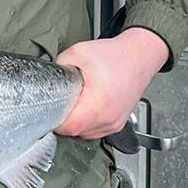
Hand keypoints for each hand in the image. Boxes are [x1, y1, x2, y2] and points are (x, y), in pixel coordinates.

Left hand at [54, 28, 169, 139]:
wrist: (139, 56)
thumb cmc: (115, 55)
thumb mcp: (78, 53)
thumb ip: (59, 67)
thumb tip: (48, 80)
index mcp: (99, 101)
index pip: (71, 127)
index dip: (56, 123)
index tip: (50, 113)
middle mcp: (110, 116)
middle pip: (77, 133)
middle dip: (64, 122)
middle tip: (60, 105)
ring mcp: (116, 122)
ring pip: (86, 135)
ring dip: (76, 124)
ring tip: (75, 105)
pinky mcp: (119, 123)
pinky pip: (97, 132)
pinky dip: (88, 124)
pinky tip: (86, 109)